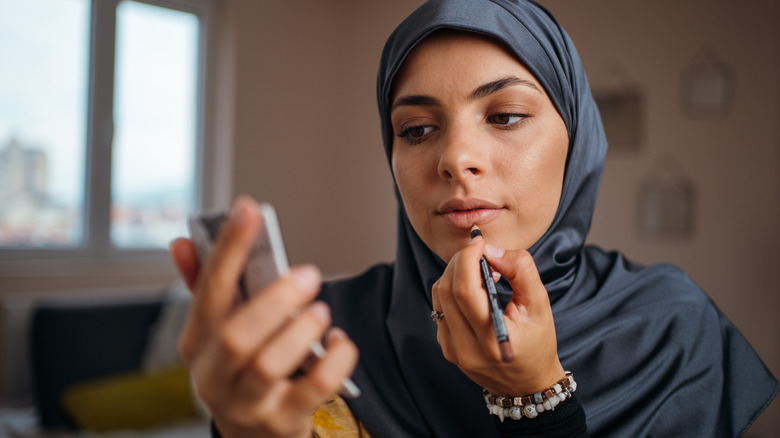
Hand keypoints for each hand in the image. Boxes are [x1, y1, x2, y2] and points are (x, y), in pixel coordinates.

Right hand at [170, 196, 358, 437]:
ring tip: (320, 311)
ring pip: (268, 365)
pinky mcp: (281, 423)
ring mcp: (246, 404)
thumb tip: (183, 242)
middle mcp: (214, 376)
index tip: (249, 210)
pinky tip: (339, 342)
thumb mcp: (218, 334)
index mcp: (197, 342)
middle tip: (307, 274)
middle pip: (238, 335)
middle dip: (274, 299)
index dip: (229, 249)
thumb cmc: (240, 372)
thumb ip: (206, 288)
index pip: (209, 290)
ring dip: (301, 330)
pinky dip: (333, 360)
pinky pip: (313, 389)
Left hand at [432, 234, 563, 395]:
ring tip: (479, 271)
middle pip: (447, 289)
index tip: (479, 242)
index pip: (465, 289)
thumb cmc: (538, 343)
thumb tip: (492, 251)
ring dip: (455, 274)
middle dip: (460, 261)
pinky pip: (440, 308)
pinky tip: (473, 290)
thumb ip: (521, 271)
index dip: (467, 258)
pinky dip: (452, 290)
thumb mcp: (540, 305)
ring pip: (439, 297)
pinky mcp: (447, 349)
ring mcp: (453, 350)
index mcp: (493, 338)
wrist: (528, 384)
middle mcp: (467, 348)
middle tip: (479, 252)